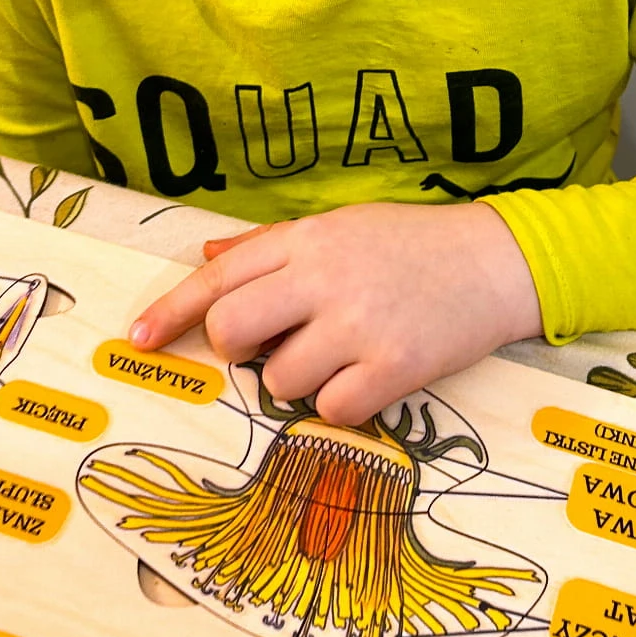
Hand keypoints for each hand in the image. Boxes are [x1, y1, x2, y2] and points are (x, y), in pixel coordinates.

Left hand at [128, 201, 542, 426]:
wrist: (497, 261)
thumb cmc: (413, 244)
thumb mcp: (340, 227)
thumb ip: (271, 246)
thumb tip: (208, 254)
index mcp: (307, 240)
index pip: (219, 277)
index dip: (172, 312)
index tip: (139, 340)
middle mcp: (326, 278)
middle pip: (234, 329)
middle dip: (237, 350)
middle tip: (268, 348)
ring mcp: (359, 323)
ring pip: (280, 377)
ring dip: (296, 379)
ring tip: (338, 356)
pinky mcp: (394, 366)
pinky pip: (331, 409)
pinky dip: (340, 404)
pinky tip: (367, 378)